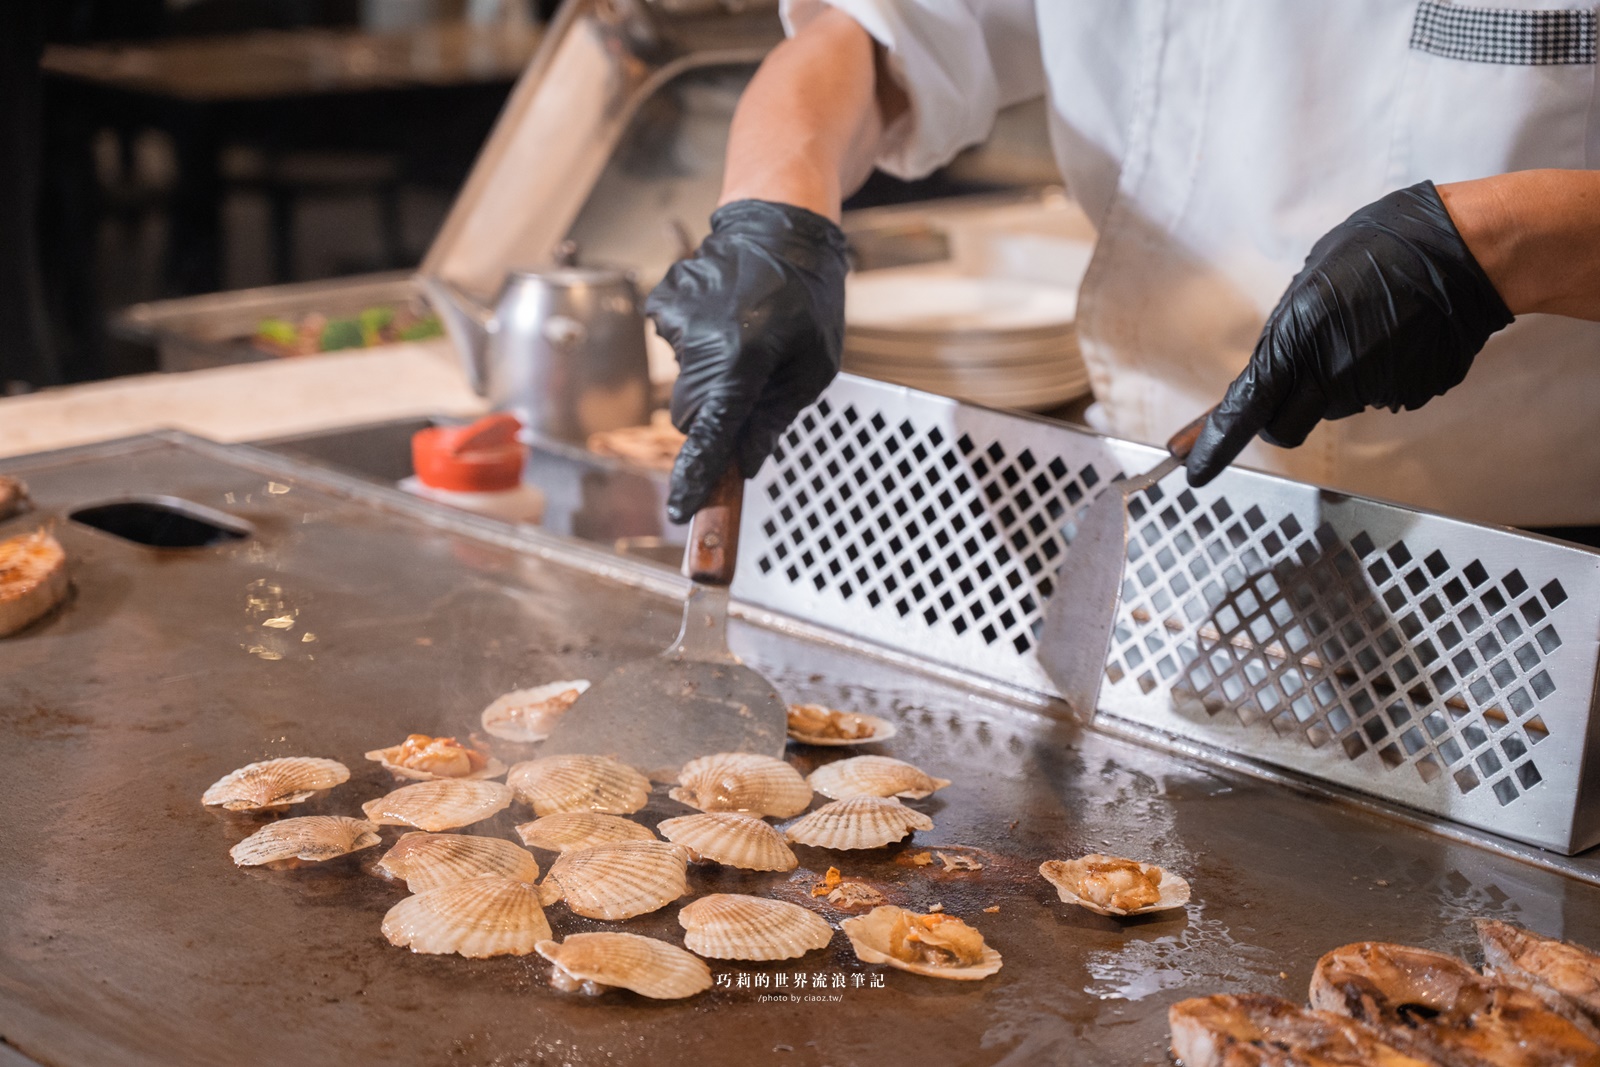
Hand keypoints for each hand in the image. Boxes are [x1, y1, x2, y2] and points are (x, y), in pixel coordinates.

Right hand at [646, 199, 849, 522]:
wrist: (777, 221)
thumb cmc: (807, 294)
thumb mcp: (814, 366)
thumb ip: (775, 418)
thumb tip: (744, 463)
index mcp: (742, 360)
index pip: (711, 435)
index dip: (696, 477)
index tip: (682, 511)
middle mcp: (699, 342)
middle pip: (695, 415)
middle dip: (720, 416)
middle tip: (756, 383)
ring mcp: (674, 320)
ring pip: (688, 380)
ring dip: (715, 374)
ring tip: (748, 334)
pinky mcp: (661, 303)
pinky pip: (679, 347)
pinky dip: (701, 343)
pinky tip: (727, 315)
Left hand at [1186, 181, 1513, 485]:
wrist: (1464, 251)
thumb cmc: (1382, 247)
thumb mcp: (1311, 279)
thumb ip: (1288, 330)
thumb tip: (1276, 361)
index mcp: (1297, 341)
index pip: (1244, 408)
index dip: (1213, 444)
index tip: (1192, 471)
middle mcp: (1332, 375)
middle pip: (1285, 427)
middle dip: (1279, 414)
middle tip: (1300, 373)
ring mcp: (1374, 390)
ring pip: (1336, 405)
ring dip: (1339, 380)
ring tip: (1368, 328)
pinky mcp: (1410, 396)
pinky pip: (1379, 395)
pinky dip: (1381, 374)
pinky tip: (1398, 336)